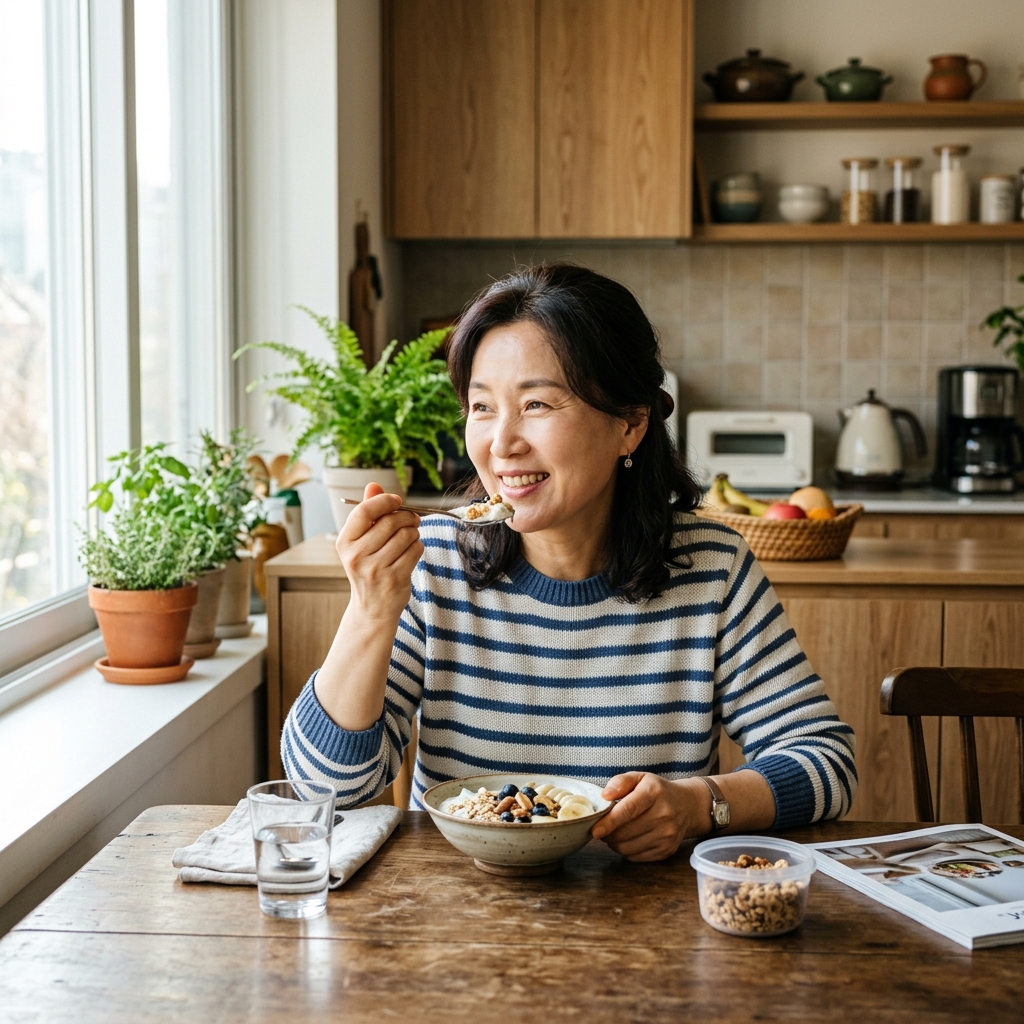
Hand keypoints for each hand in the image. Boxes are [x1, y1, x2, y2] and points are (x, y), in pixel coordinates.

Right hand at [337, 482, 422, 624]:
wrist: (371, 607)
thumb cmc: (368, 567)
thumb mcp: (361, 541)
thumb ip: (368, 513)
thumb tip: (373, 485)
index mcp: (345, 542)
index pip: (365, 511)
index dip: (384, 501)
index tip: (397, 501)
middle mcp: (356, 556)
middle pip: (390, 522)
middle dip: (406, 517)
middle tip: (412, 519)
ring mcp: (375, 569)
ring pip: (406, 535)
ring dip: (414, 533)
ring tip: (410, 537)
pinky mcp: (394, 579)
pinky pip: (415, 550)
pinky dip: (418, 547)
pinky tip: (411, 551)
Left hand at [590, 772, 710, 861]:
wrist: (687, 806)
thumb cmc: (658, 791)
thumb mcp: (640, 778)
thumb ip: (620, 782)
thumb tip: (605, 796)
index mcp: (654, 793)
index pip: (629, 810)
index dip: (609, 822)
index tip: (595, 830)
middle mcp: (664, 815)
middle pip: (626, 832)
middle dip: (608, 834)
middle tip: (601, 828)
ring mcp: (667, 835)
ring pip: (629, 848)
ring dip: (614, 843)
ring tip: (613, 833)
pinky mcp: (667, 850)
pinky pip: (636, 857)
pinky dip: (626, 851)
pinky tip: (626, 840)